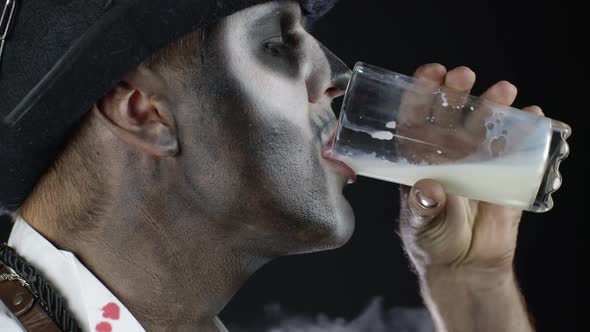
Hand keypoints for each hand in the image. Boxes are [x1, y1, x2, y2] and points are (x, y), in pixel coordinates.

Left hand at [397, 64, 543, 280]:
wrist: (467, 265)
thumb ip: (426, 208)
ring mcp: (476, 160)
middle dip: (456, 91)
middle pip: (450, 114)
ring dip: (493, 104)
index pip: (415, 119)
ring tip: (504, 91)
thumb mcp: (423, 225)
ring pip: (483, 124)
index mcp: (419, 160)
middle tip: (464, 77)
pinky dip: (525, 130)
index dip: (421, 93)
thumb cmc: (434, 242)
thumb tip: (429, 189)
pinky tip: (532, 115)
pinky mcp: (504, 172)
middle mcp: (446, 153)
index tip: (432, 74)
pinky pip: (515, 146)